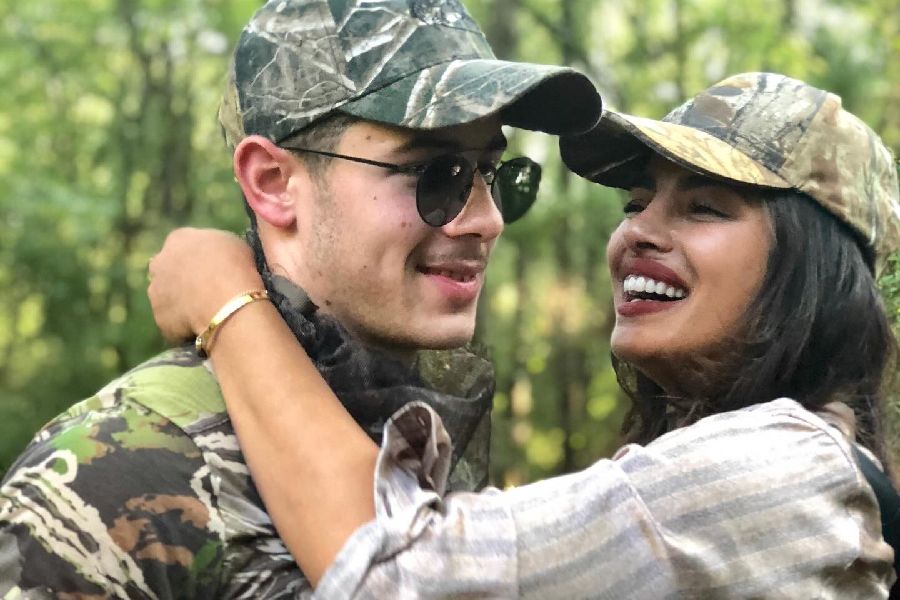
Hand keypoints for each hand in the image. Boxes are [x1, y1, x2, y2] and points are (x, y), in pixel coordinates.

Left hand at [147, 228, 263, 340]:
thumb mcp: (234, 244)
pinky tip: (203, 323)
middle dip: (182, 276)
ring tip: (206, 309)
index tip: (213, 266)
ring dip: (180, 300)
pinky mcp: (160, 317)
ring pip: (166, 295)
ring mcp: (155, 291)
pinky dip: (183, 323)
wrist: (228, 304)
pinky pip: (172, 320)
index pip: (183, 243)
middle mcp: (160, 262)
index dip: (198, 256)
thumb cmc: (236, 269)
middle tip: (205, 287)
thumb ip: (217, 246)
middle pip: (168, 268)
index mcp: (179, 239)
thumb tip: (217, 255)